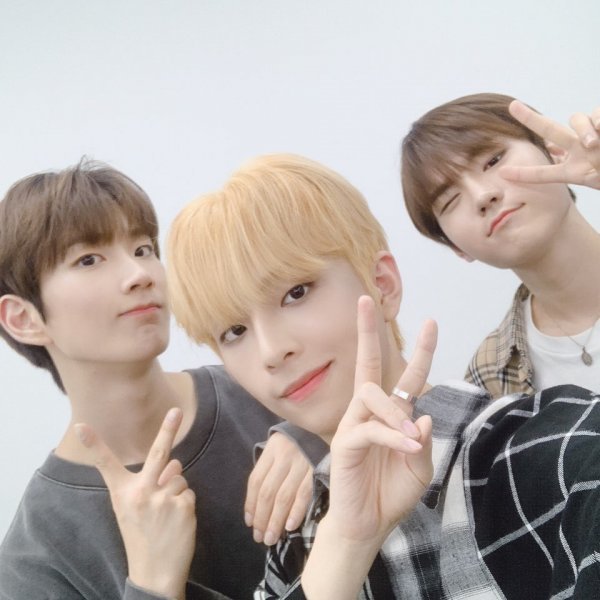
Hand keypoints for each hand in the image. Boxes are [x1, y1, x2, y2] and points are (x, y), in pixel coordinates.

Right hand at [75, 408, 195, 599]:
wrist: (154, 573)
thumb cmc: (141, 537)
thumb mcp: (132, 510)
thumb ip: (149, 483)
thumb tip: (175, 461)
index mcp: (122, 493)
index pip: (106, 464)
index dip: (94, 444)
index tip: (81, 426)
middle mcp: (141, 492)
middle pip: (159, 453)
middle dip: (168, 428)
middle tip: (176, 410)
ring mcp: (163, 498)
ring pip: (178, 476)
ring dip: (176, 489)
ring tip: (166, 513)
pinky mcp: (182, 506)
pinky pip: (188, 491)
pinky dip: (185, 503)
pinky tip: (176, 521)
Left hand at [244, 432, 312, 545]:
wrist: (328, 427)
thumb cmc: (300, 443)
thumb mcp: (281, 448)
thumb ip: (270, 470)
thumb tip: (255, 507)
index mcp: (272, 449)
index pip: (256, 481)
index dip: (251, 504)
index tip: (250, 523)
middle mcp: (285, 454)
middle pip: (268, 492)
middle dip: (262, 518)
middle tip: (260, 538)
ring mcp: (302, 461)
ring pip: (284, 496)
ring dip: (276, 521)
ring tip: (271, 538)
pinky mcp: (318, 469)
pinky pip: (304, 494)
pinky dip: (296, 511)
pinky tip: (290, 527)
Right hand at [301, 296, 435, 598]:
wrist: (368, 524)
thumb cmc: (391, 493)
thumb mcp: (420, 468)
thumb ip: (422, 441)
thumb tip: (423, 413)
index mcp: (391, 414)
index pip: (404, 376)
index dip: (419, 351)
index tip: (431, 322)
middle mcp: (369, 412)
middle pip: (368, 363)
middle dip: (366, 331)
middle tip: (364, 299)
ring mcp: (353, 424)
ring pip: (371, 394)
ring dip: (395, 411)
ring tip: (411, 436)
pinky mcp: (344, 443)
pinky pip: (368, 428)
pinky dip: (391, 434)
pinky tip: (407, 445)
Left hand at [500, 100, 599, 188]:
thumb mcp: (594, 179)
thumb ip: (581, 169)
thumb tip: (588, 141)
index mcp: (573, 172)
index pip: (544, 174)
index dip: (524, 174)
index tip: (502, 173)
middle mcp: (578, 151)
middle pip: (549, 130)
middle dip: (530, 118)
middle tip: (512, 106)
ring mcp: (591, 137)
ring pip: (575, 119)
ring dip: (583, 130)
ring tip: (592, 144)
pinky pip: (596, 114)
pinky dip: (598, 118)